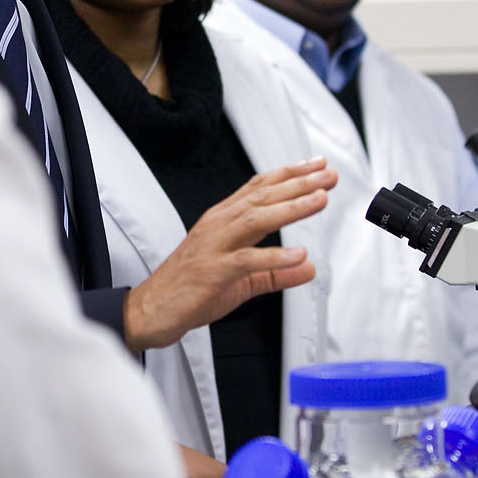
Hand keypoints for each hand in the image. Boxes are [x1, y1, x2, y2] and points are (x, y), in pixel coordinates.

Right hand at [123, 159, 334, 352]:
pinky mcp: (212, 272)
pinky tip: (298, 255)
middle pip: (261, 197)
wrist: (150, 312)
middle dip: (298, 183)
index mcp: (221, 222)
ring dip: (290, 208)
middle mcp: (217, 227)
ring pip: (255, 219)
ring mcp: (213, 247)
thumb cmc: (187, 291)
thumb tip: (308, 267)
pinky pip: (246, 261)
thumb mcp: (240, 281)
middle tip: (327, 174)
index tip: (316, 166)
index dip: (288, 175)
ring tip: (319, 199)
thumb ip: (275, 273)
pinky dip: (274, 257)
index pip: (258, 189)